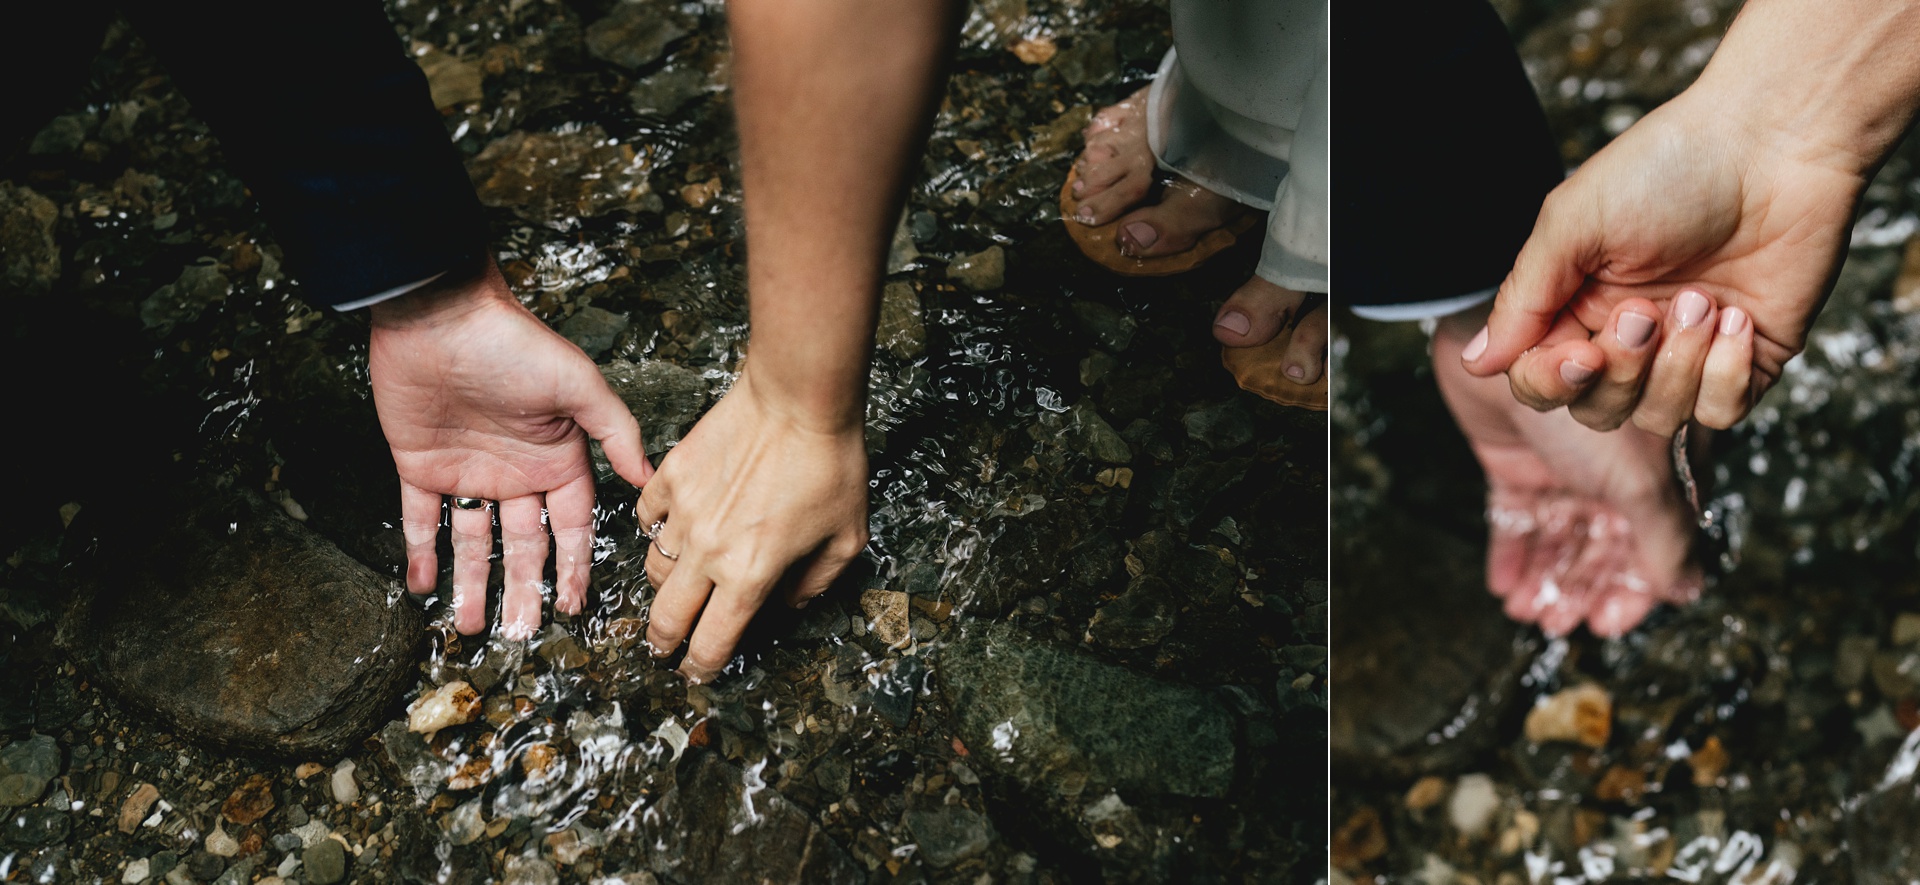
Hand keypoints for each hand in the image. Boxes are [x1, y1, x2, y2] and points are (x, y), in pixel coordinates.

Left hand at [369, 261, 652, 637]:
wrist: (439, 317)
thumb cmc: (514, 344)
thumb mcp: (579, 386)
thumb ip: (615, 432)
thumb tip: (648, 477)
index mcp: (556, 459)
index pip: (570, 527)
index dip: (574, 567)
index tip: (576, 607)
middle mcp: (515, 473)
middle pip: (523, 546)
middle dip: (524, 590)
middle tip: (521, 633)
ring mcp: (468, 471)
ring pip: (472, 542)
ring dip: (472, 584)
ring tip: (471, 626)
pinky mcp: (421, 466)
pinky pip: (420, 519)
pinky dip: (419, 553)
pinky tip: (422, 586)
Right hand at [637, 365, 869, 682]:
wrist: (799, 399)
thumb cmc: (831, 464)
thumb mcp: (846, 538)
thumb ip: (815, 582)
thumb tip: (787, 602)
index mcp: (751, 575)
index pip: (712, 642)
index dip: (702, 667)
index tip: (699, 672)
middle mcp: (709, 551)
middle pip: (666, 618)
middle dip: (664, 643)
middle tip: (667, 647)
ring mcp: (684, 512)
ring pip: (653, 567)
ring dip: (664, 585)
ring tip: (679, 584)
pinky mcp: (672, 475)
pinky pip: (648, 516)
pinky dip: (656, 527)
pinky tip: (673, 525)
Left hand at [1437, 307, 1700, 636]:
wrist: (1514, 339)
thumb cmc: (1592, 395)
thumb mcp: (1639, 478)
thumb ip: (1664, 537)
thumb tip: (1686, 592)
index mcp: (1655, 472)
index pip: (1652, 544)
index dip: (1632, 588)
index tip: (1609, 623)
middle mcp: (1612, 472)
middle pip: (1600, 546)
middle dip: (1583, 588)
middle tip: (1562, 624)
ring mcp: (1562, 466)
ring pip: (1558, 536)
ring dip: (1547, 578)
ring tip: (1532, 613)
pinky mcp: (1514, 461)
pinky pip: (1514, 518)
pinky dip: (1511, 554)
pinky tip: (1505, 588)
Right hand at [1462, 89, 1864, 434]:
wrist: (1776, 145)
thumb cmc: (1669, 168)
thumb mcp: (1572, 223)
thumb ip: (1522, 298)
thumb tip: (1479, 363)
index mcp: (1576, 304)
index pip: (1542, 380)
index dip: (1554, 383)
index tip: (1582, 354)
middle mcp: (1630, 337)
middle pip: (1596, 409)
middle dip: (1621, 371)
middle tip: (1646, 312)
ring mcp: (1690, 352)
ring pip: (1659, 418)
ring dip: (1678, 365)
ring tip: (1703, 300)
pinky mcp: (1749, 360)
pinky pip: (1720, 413)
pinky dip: (1726, 374)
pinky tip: (1738, 319)